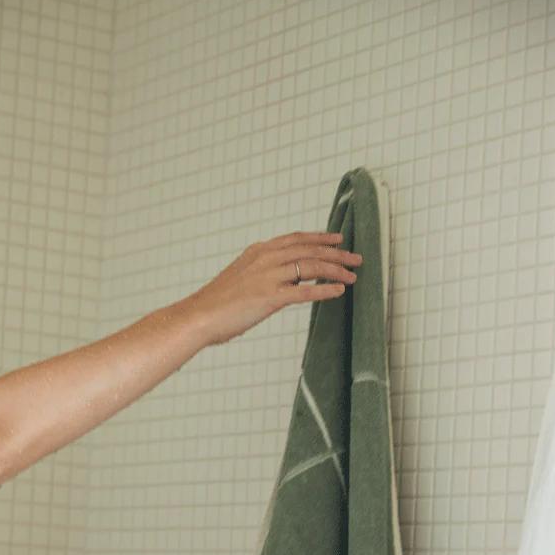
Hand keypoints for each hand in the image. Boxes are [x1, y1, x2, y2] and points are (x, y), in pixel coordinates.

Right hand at [187, 231, 362, 345]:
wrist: (199, 316)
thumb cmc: (217, 304)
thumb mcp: (241, 278)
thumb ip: (263, 274)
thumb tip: (285, 281)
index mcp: (259, 251)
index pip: (297, 239)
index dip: (320, 238)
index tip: (338, 240)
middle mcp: (266, 258)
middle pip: (310, 250)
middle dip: (336, 253)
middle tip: (356, 258)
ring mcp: (268, 277)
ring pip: (311, 267)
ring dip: (336, 270)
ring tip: (352, 275)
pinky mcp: (270, 297)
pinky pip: (305, 292)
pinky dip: (325, 290)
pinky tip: (339, 291)